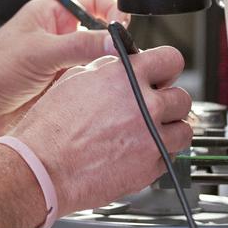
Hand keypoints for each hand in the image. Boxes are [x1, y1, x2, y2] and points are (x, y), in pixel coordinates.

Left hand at [0, 0, 128, 142]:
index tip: (120, 26)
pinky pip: (92, 79)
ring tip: (108, 73)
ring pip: (101, 56)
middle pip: (103, 28)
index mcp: (51, 12)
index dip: (114, 7)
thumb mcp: (39, 52)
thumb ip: (80, 45)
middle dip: (114, 39)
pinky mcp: (63, 84)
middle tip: (121, 54)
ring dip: (108, 64)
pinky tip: (97, 91)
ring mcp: (63, 59)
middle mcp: (59, 33)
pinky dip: (100, 84)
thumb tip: (116, 40)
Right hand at [13, 45, 192, 214]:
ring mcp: (152, 138)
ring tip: (147, 133)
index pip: (171, 59)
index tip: (162, 74)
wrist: (43, 168)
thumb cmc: (50, 129)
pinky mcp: (151, 168)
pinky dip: (157, 154)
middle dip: (167, 101)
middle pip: (182, 97)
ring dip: (169, 130)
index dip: (166, 67)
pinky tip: (134, 152)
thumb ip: (107, 70)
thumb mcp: (73, 80)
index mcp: (126, 78)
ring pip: (184, 130)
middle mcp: (145, 106)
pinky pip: (170, 156)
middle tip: (152, 107)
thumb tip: (120, 66)